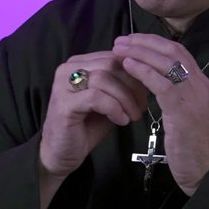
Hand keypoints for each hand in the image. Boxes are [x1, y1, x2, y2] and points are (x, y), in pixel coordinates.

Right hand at [40, 52, 146, 178]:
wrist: (62, 152)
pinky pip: (96, 97)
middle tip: (142, 105)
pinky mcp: (64, 103)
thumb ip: (121, 85)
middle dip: (132, 84)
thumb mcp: (108, 101)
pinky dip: (114, 108)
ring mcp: (63, 84)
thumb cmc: (86, 126)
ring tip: (133, 115)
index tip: (146, 92)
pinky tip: (121, 120)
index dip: (134, 71)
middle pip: (110, 63)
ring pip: (104, 78)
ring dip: (125, 98)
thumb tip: (146, 77)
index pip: (113, 56)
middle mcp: (68, 68)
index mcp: (80, 63)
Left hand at [113, 34, 208, 195]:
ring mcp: (194, 96)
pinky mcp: (184, 111)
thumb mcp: (186, 114)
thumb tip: (156, 80)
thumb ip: (175, 95)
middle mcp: (200, 84)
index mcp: (201, 83)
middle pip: (172, 51)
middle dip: (145, 42)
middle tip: (121, 40)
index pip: (178, 51)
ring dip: (140, 52)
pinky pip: (162, 84)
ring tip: (119, 49)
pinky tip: (128, 66)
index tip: (133, 39)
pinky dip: (144, 71)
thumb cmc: (194, 146)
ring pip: (167, 63)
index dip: (154, 42)